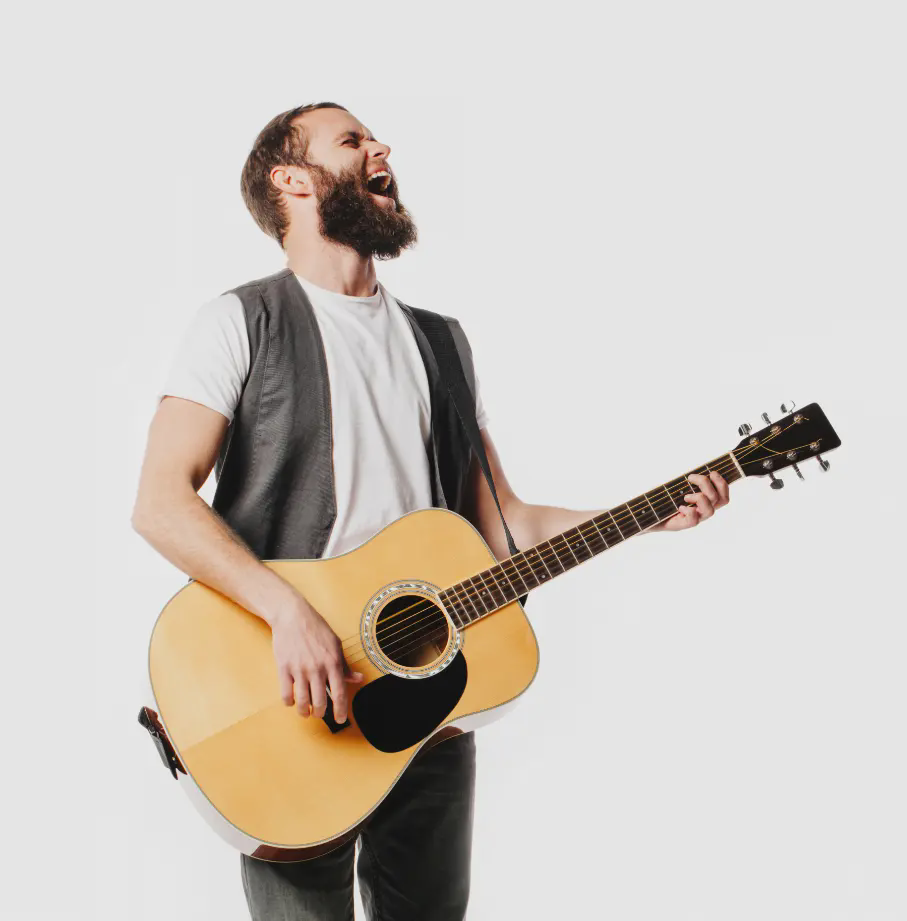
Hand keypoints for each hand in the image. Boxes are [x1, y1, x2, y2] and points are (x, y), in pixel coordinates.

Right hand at [269, 594, 362, 721]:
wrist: (292, 615)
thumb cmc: (316, 629)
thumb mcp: (335, 644)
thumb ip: (345, 665)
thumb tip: (358, 679)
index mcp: (333, 662)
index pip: (339, 694)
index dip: (340, 711)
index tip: (340, 720)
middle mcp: (317, 668)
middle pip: (320, 703)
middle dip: (320, 713)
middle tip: (320, 714)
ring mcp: (299, 669)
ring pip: (302, 702)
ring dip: (305, 712)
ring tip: (306, 712)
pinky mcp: (284, 668)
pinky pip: (286, 695)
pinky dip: (290, 702)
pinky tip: (293, 700)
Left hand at [650, 471, 729, 531]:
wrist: (648, 515)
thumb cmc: (663, 499)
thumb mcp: (677, 486)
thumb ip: (688, 481)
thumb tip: (693, 471)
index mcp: (705, 502)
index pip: (724, 496)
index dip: (722, 484)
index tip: (711, 472)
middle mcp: (703, 511)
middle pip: (720, 499)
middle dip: (706, 484)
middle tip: (690, 477)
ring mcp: (695, 519)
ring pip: (710, 511)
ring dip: (699, 497)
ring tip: (685, 496)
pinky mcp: (683, 525)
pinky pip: (694, 520)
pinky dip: (689, 511)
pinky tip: (679, 507)